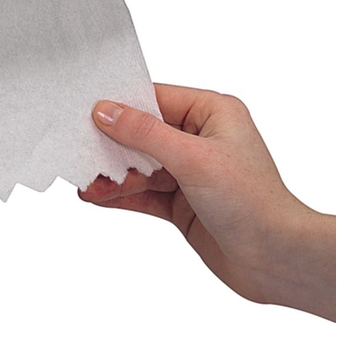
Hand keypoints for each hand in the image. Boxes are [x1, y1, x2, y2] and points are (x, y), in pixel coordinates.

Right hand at [82, 84, 335, 320]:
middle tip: (78, 150)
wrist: (278, 259)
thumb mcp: (193, 158)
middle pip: (143, 133)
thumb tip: (105, 111)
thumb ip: (145, 134)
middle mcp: (201, 138)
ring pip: (140, 166)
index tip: (85, 110)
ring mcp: (191, 172)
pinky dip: (121, 195)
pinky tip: (97, 197)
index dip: (120, 105)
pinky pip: (144, 193)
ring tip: (85, 183)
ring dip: (113, 175)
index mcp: (212, 112)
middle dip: (111, 145)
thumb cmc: (254, 201)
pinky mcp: (183, 204)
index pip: (155, 99)